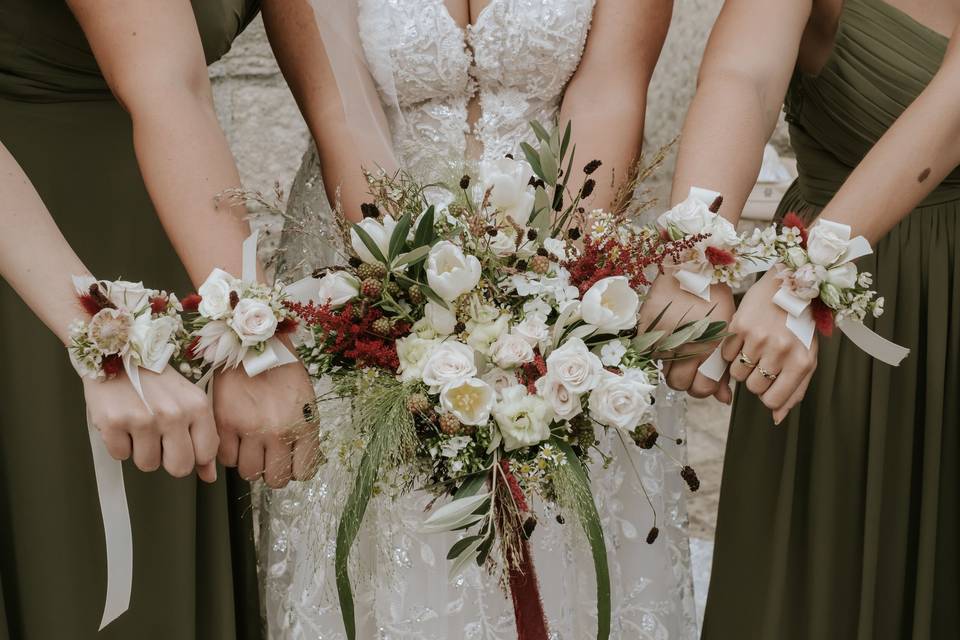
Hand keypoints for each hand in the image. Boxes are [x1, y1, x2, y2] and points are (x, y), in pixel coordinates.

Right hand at [84, 366, 218, 481]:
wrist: (117, 351)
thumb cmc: (156, 379)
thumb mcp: (188, 401)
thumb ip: (203, 438)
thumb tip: (210, 476)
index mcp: (197, 406)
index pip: (205, 455)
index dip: (193, 456)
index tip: (183, 444)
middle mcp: (173, 413)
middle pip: (179, 468)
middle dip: (168, 460)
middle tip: (159, 439)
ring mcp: (143, 419)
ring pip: (147, 464)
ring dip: (141, 450)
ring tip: (139, 424)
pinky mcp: (113, 423)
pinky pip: (120, 455)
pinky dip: (119, 443)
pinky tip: (122, 421)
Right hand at [212, 355, 319, 487]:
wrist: (257, 344)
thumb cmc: (284, 372)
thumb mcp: (306, 403)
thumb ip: (304, 434)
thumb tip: (302, 462)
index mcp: (305, 426)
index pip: (303, 472)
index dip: (295, 469)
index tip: (289, 462)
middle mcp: (280, 432)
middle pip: (275, 479)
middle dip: (272, 471)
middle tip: (268, 458)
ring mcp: (251, 429)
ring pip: (249, 473)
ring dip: (250, 464)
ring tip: (251, 448)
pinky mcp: (226, 422)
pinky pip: (226, 458)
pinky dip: (230, 454)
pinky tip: (235, 441)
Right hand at [638, 272, 734, 401]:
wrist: (693, 266)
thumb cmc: (716, 297)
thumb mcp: (726, 332)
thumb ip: (724, 368)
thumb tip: (724, 400)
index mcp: (709, 349)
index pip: (701, 389)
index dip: (704, 388)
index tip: (705, 377)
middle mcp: (684, 348)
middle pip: (679, 385)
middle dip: (687, 381)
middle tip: (691, 368)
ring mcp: (663, 338)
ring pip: (663, 372)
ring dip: (671, 368)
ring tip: (679, 352)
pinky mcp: (647, 328)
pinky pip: (647, 353)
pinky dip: (656, 352)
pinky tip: (666, 341)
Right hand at [720, 269, 817, 423]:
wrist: (787, 286)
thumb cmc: (798, 327)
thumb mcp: (806, 358)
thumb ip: (795, 390)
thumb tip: (776, 418)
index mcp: (801, 362)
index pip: (773, 400)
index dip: (767, 395)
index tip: (770, 382)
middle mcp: (780, 350)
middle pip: (753, 387)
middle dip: (755, 379)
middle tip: (763, 361)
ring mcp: (758, 338)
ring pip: (736, 373)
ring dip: (742, 366)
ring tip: (754, 348)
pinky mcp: (739, 326)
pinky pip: (726, 355)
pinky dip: (731, 351)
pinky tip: (745, 338)